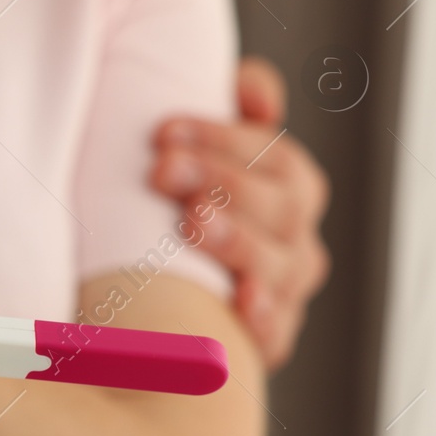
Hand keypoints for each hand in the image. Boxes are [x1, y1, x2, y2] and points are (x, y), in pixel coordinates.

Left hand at [150, 56, 331, 369]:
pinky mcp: (262, 341)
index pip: (275, 156)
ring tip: (191, 223)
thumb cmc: (174, 202)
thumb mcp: (198, 146)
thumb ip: (235, 102)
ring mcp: (283, 292)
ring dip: (238, 241)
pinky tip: (239, 303)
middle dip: (221, 181)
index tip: (164, 131)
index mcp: (288, 187)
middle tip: (162, 170)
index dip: (224, 139)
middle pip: (281, 206)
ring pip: (282, 266)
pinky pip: (277, 334)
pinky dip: (262, 319)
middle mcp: (295, 239)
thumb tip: (258, 93)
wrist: (141, 293)